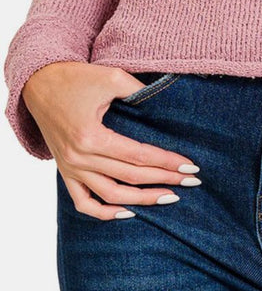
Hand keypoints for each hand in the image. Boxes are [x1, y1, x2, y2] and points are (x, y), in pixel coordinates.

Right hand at [22, 61, 199, 219]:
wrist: (41, 83)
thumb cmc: (77, 78)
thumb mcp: (111, 77)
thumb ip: (139, 92)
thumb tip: (166, 104)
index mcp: (91, 136)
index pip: (138, 156)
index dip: (166, 162)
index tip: (190, 167)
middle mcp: (79, 158)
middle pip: (129, 177)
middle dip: (164, 180)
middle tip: (191, 182)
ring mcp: (70, 169)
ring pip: (110, 196)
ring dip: (142, 200)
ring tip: (168, 198)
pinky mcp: (65, 172)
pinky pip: (83, 203)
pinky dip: (104, 213)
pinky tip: (128, 212)